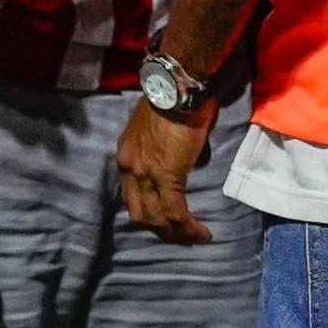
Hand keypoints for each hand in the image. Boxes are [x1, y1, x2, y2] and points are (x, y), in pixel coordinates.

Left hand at [115, 98, 220, 245]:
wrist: (176, 88)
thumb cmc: (173, 99)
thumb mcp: (158, 128)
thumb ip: (163, 147)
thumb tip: (183, 160)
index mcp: (126, 155)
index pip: (130, 194)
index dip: (146, 210)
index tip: (162, 218)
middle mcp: (129, 168)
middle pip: (139, 212)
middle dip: (159, 229)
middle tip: (178, 236)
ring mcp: (145, 174)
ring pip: (156, 217)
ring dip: (174, 233)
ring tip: (192, 238)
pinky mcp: (167, 177)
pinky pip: (175, 212)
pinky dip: (187, 227)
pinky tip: (201, 233)